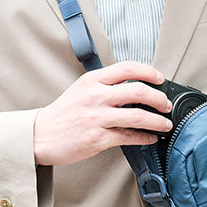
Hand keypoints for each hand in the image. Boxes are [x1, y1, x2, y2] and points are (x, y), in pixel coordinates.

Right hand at [33, 61, 172, 165]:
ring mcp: (97, 118)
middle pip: (138, 91)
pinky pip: (129, 137)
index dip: (149, 72)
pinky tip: (150, 138)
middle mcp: (96, 97)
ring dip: (158, 121)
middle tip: (167, 105)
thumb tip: (135, 88)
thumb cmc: (62, 114)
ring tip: (166, 124)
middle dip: (159, 99)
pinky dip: (145, 138)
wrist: (40, 135)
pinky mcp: (97, 138)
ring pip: (138, 117)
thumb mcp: (81, 89)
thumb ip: (105, 85)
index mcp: (92, 81)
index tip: (160, 79)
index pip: (127, 68)